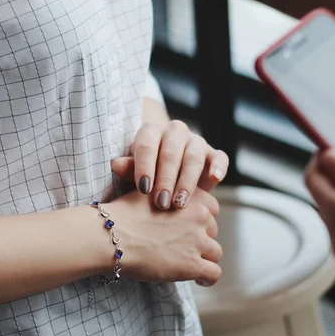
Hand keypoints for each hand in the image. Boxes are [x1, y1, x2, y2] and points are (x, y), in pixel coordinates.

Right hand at [109, 187, 221, 285]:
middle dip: (200, 239)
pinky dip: (207, 278)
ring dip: (204, 258)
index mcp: (191, 196)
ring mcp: (198, 241)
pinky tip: (197, 279)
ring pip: (215, 252)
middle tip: (182, 247)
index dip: (200, 220)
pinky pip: (213, 273)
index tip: (189, 228)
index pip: (212, 209)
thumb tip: (163, 193)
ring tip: (189, 264)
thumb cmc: (124, 214)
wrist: (112, 236)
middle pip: (213, 231)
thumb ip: (165, 191)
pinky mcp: (193, 265)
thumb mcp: (149, 190)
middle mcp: (200, 216)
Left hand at [111, 120, 228, 209]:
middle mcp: (175, 132)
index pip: (147, 145)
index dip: (145, 167)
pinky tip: (215, 178)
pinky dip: (218, 166)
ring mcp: (195, 142)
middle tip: (161, 203)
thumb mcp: (136, 172)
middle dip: (166, 180)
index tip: (143, 189)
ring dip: (187, 181)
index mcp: (152, 132)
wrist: (170, 172)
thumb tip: (116, 164)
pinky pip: (219, 157)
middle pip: (171, 153)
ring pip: (194, 157)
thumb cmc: (148, 173)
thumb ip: (129, 168)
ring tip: (180, 203)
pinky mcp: (213, 154)